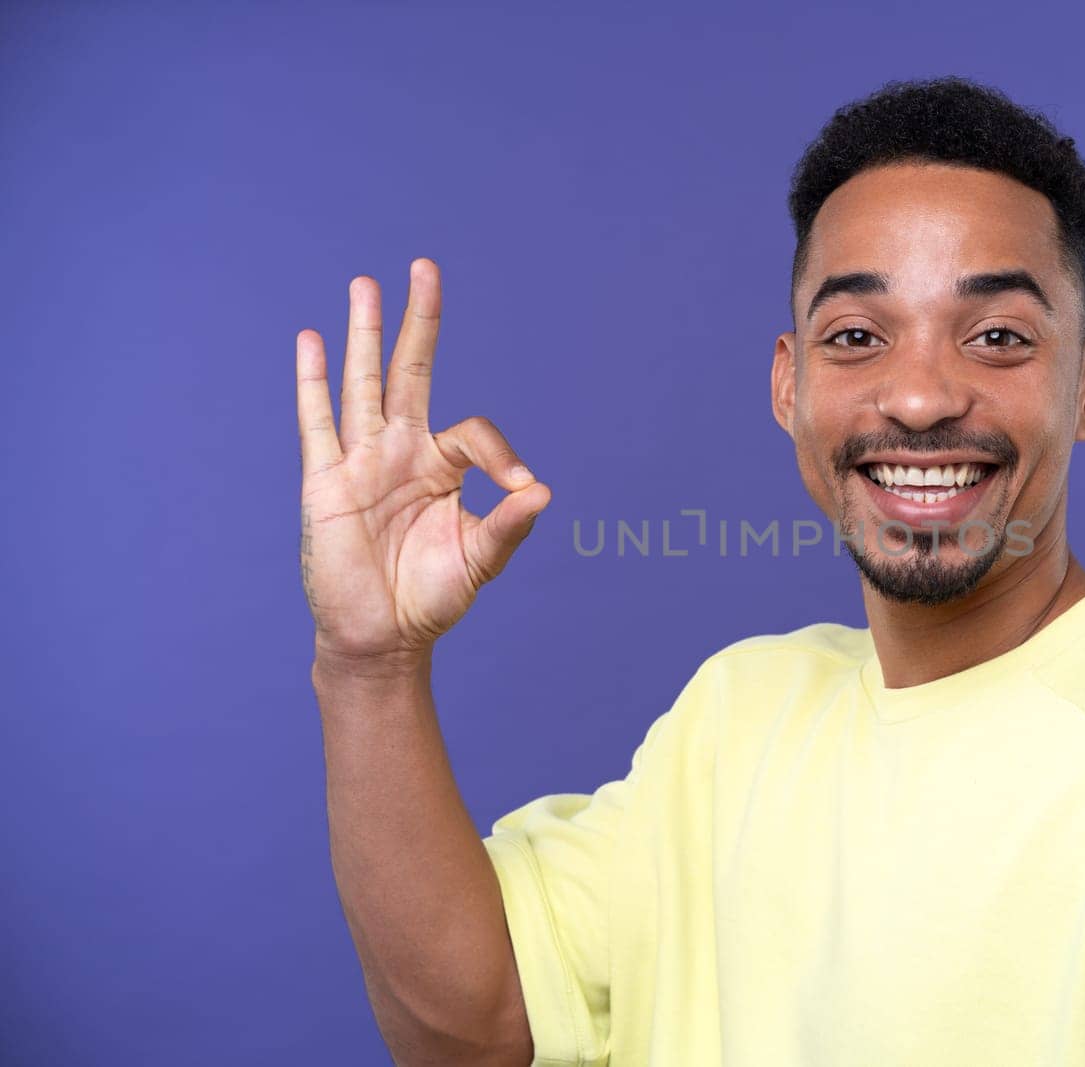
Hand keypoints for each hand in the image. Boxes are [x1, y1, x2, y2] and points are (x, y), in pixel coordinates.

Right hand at [295, 258, 549, 664]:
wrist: (382, 637)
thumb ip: (510, 524)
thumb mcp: (482, 559)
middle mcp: (402, 452)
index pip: (474, 432)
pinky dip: (313, 382)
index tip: (522, 487)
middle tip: (425, 266)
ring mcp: (362, 462)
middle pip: (411, 371)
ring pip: (363, 383)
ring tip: (365, 284)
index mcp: (442, 467)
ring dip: (364, 334)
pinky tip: (310, 340)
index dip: (502, 453)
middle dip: (419, 321)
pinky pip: (318, 423)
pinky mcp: (326, 482)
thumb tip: (542, 490)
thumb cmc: (433, 597)